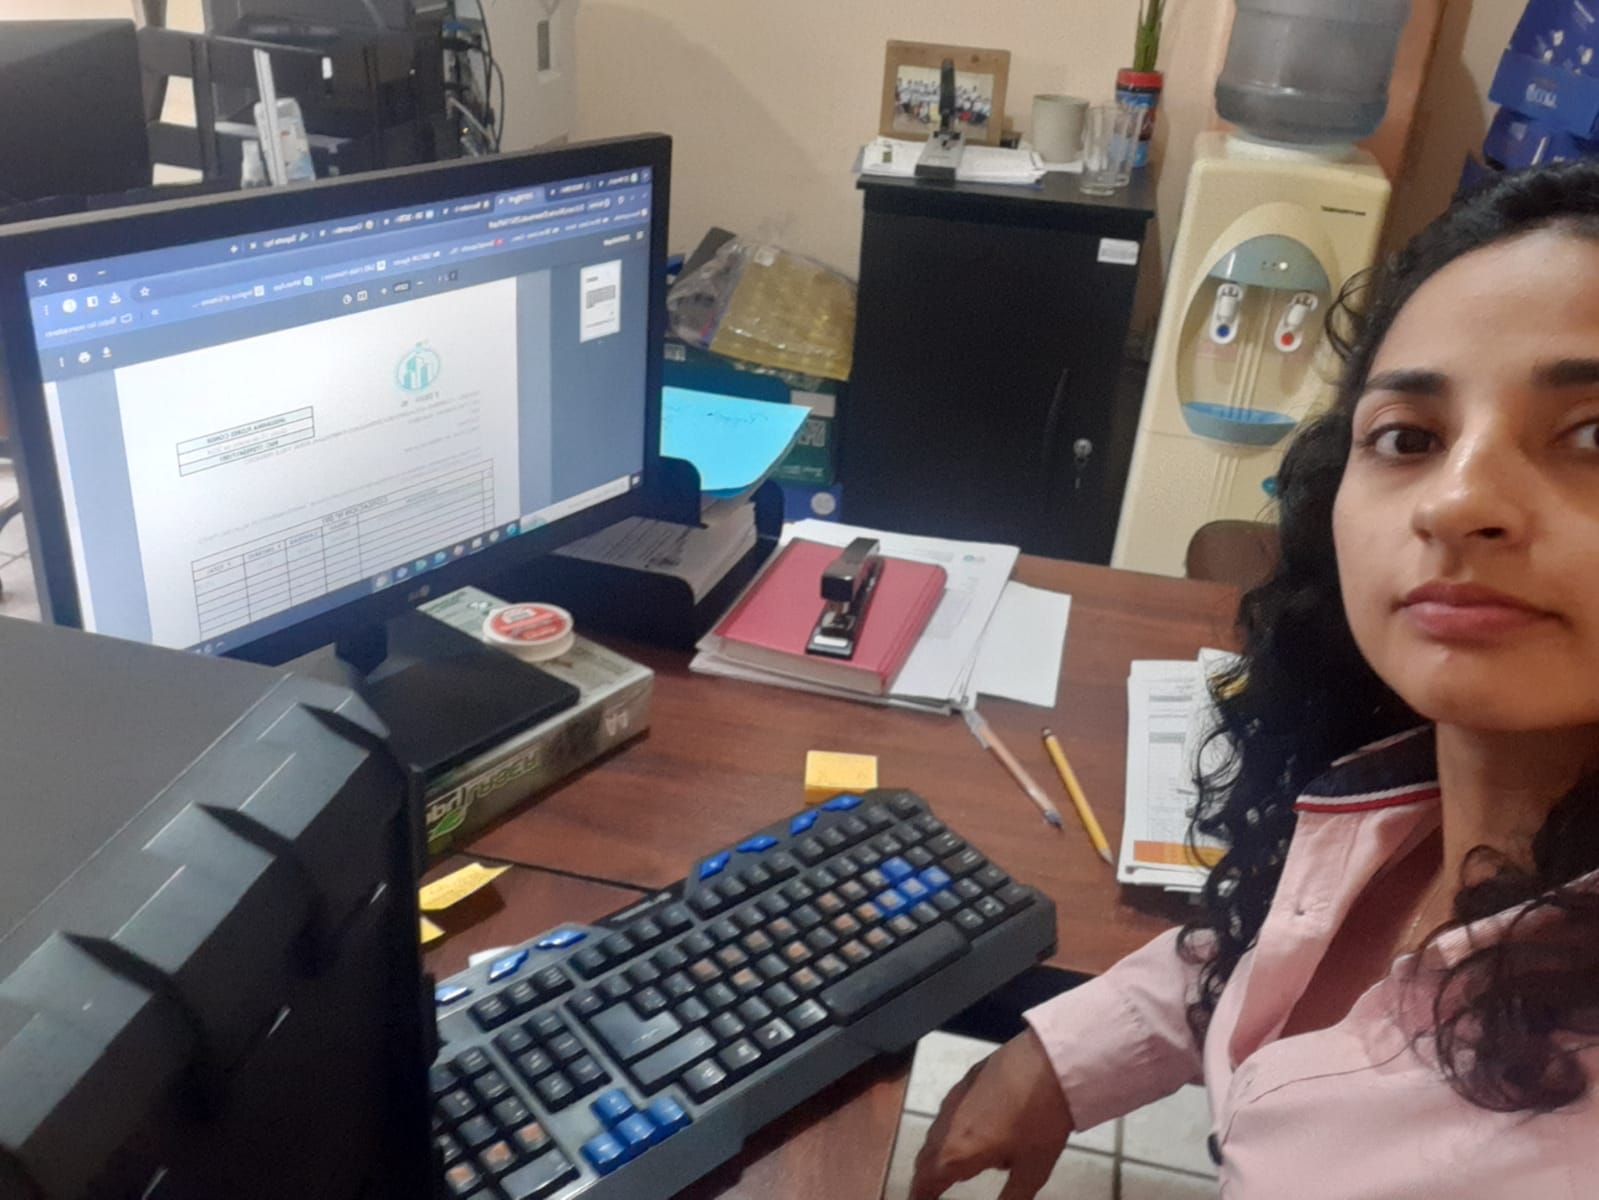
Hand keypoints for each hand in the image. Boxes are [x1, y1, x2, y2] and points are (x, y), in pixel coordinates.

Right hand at [909, 1028, 1074, 1199]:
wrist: (1050, 1063)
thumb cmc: (1042, 1121)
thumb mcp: (1032, 1171)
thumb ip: (1012, 1198)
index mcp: (957, 1153)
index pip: (926, 1182)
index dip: (919, 1196)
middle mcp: (946, 1125)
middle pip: (925, 1157)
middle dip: (926, 1176)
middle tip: (929, 1190)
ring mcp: (954, 1098)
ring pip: (936, 1133)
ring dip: (937, 1152)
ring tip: (951, 1164)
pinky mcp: (966, 1080)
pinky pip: (949, 1112)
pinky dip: (951, 1129)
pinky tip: (973, 1129)